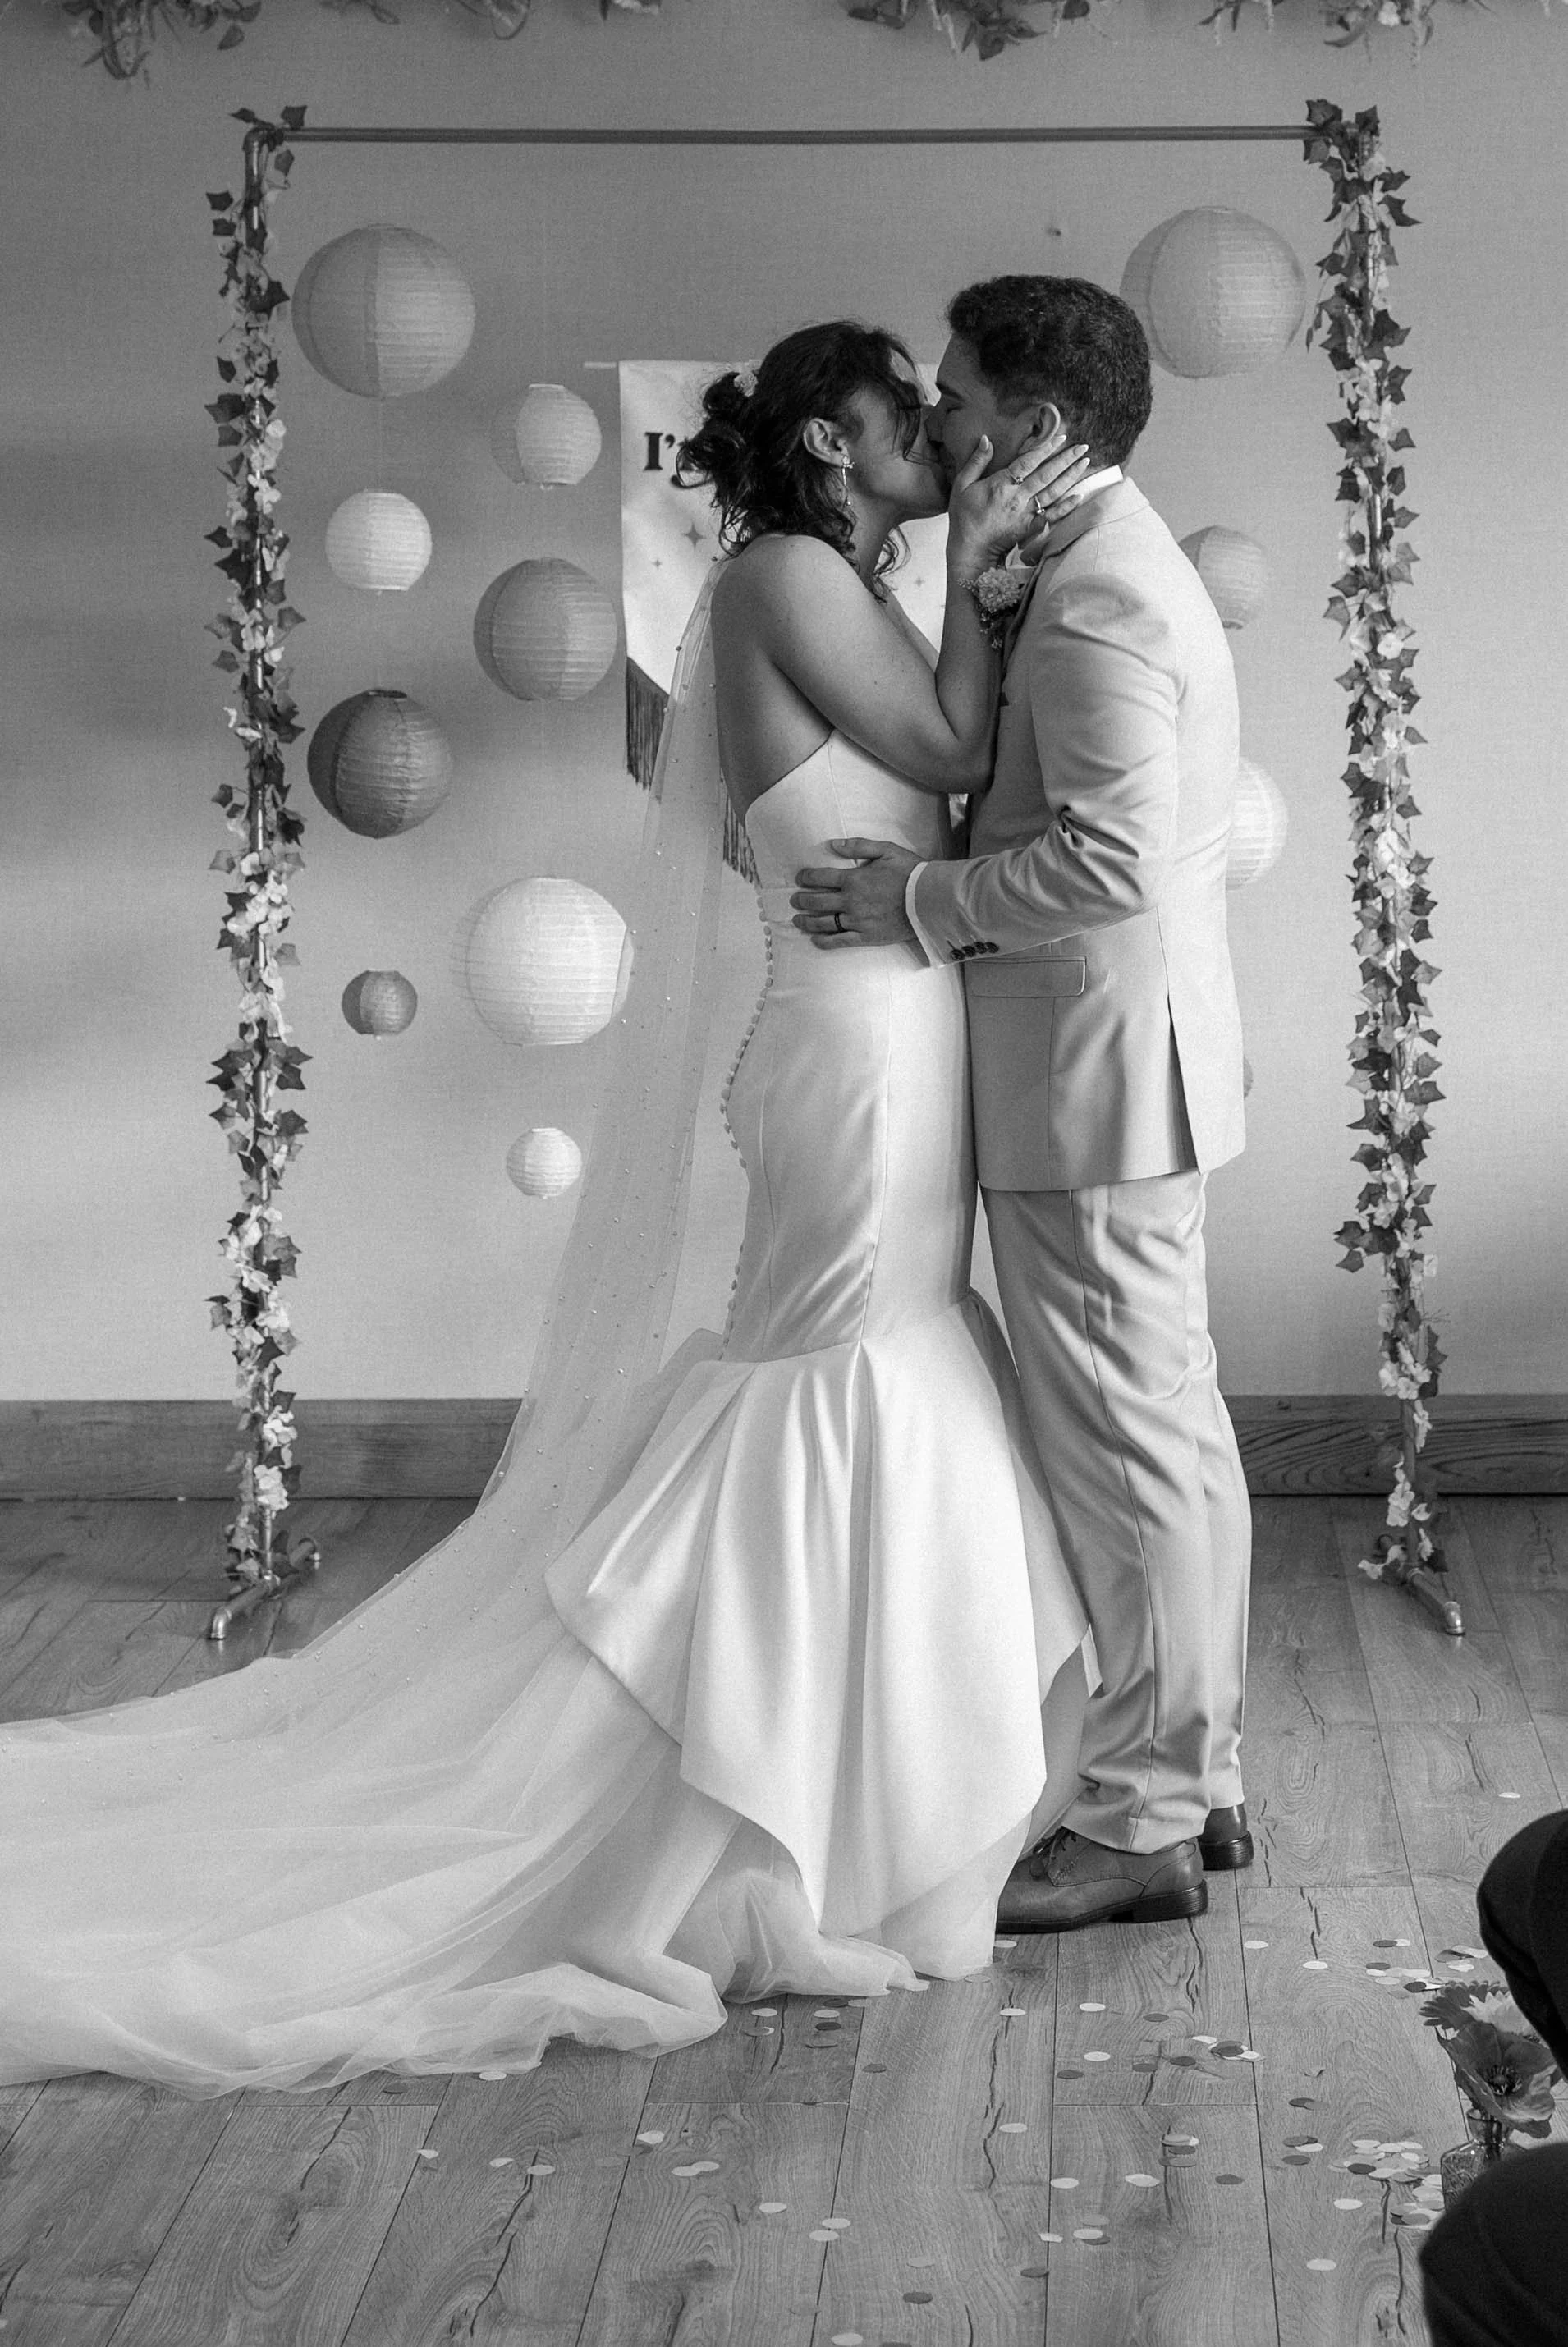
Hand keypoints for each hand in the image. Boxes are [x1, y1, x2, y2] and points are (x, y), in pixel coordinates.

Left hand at [791, 838, 921, 948]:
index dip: (807, 877)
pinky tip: (815, 940)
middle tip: (794, 899)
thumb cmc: (910, 872)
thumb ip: (858, 846)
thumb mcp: (886, 849)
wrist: (929, 899)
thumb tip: (834, 845)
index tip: (800, 878)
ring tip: (797, 920)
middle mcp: (851, 901)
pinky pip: (839, 941)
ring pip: (824, 922)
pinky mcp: (866, 937)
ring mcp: (857, 921)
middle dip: (802, 899)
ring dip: (807, 921)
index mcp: (854, 879)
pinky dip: (825, 941)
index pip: (821, 877)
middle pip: (817, 901)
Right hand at [948, 432, 1092, 575]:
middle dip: (1066, 459)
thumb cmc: (964, 518)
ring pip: (1053, 492)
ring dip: (1070, 477)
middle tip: (1083, 447)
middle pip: (1047, 474)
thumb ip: (976, 462)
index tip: (1061, 437)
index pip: (1028, 461)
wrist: (970, 551)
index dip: (1045, 448)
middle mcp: (1018, 498)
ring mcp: (1026, 514)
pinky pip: (1052, 516)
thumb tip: (986, 439)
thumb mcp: (962, 485)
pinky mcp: (1031, 528)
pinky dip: (1066, 507)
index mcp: (1001, 485)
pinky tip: (1078, 496)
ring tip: (1084, 463)